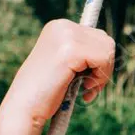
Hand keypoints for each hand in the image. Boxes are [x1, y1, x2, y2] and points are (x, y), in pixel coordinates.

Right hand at [0, 19, 114, 134]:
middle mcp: (62, 26)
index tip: (87, 80)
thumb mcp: (66, 64)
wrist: (24, 109)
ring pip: (108, 51)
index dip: (100, 63)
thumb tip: (110, 48)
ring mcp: (66, 36)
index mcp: (60, 27)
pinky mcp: (71, 51)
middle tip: (88, 86)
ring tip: (86, 88)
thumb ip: (84, 52)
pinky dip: (100, 79)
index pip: (99, 38)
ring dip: (103, 75)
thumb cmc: (46, 92)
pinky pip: (104, 60)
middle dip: (104, 68)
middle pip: (107, 43)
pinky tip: (84, 88)